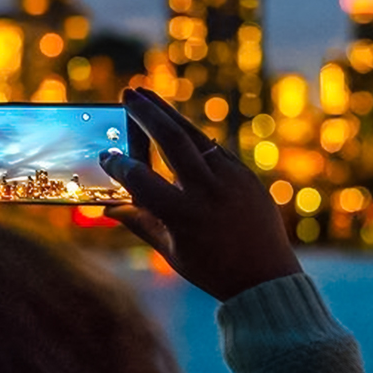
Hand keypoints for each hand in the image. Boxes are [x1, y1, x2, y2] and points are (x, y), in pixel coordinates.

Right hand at [101, 88, 300, 300]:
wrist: (266, 278)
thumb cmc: (213, 270)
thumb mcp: (171, 251)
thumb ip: (139, 223)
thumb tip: (107, 207)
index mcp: (184, 216)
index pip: (141, 180)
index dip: (119, 166)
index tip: (106, 156)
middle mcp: (209, 191)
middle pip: (172, 140)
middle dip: (147, 114)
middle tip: (128, 94)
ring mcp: (232, 179)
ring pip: (196, 136)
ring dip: (169, 114)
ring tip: (146, 95)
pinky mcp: (246, 175)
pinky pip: (214, 148)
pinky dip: (191, 136)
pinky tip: (174, 125)